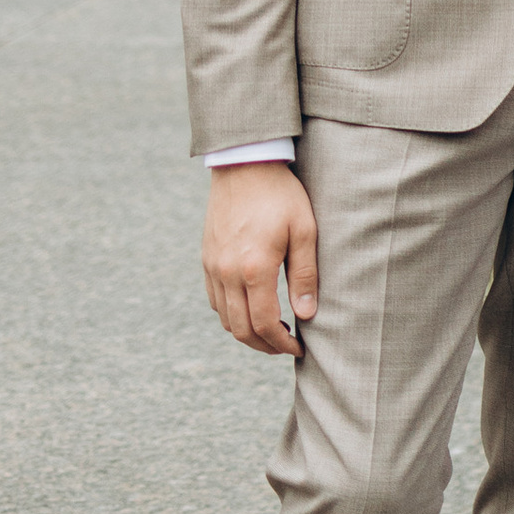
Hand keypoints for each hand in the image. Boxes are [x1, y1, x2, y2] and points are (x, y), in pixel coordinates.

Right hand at [201, 159, 318, 354]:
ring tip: (272, 330)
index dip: (282, 344)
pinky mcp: (206, 259)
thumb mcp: (304, 230)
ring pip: (225, 319)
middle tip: (286, 346)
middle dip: (265, 346)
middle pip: (241, 330)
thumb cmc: (281, 195)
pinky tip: (251, 309)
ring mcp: (213, 267)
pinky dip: (231, 315)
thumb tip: (306, 315)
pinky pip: (215, 300)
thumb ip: (304, 275)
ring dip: (247, 333)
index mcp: (254, 268)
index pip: (265, 324)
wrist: (244, 164)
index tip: (299, 349)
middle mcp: (227, 272)